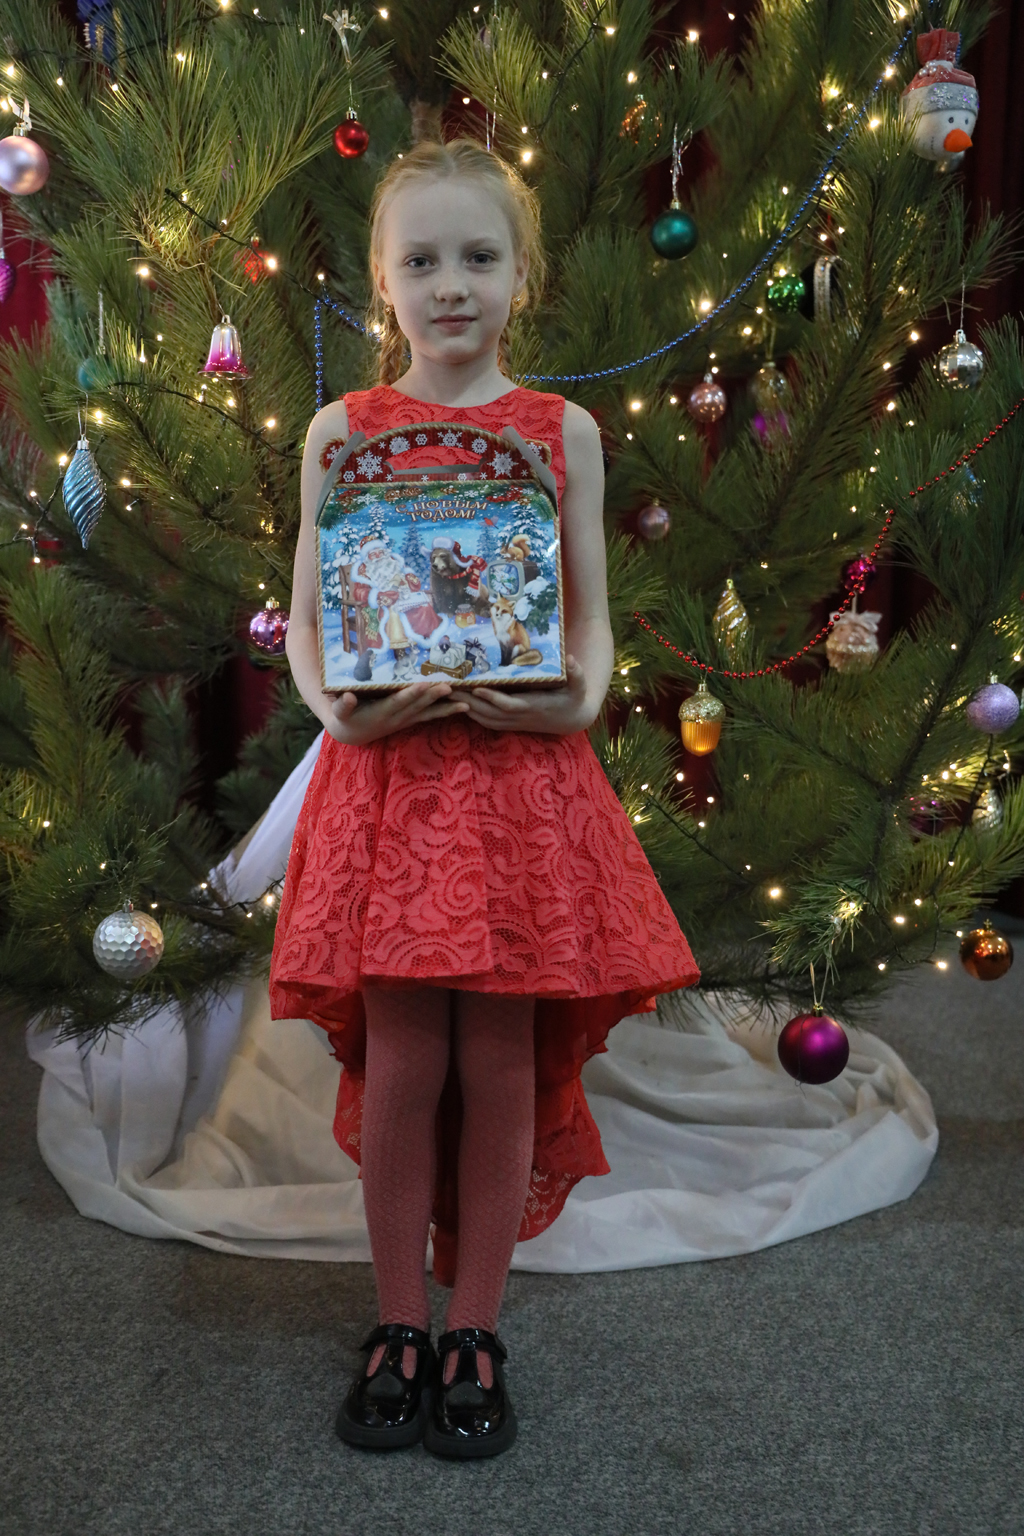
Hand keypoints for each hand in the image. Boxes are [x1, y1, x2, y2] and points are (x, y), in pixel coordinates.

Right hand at [322, 677, 469, 745]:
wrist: (352, 733)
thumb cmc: (344, 717)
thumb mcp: (339, 712)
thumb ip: (342, 705)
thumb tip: (348, 697)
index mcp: (380, 712)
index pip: (398, 702)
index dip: (411, 694)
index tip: (423, 685)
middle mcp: (396, 718)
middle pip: (418, 706)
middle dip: (434, 697)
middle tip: (450, 687)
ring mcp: (405, 720)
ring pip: (428, 713)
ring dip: (446, 708)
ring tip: (465, 704)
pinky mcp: (410, 720)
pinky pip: (430, 716)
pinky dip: (445, 712)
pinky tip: (462, 707)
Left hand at [455, 654, 590, 735]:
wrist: (572, 719)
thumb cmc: (574, 698)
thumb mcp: (579, 686)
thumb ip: (577, 674)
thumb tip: (572, 660)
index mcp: (533, 706)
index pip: (509, 705)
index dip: (493, 699)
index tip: (477, 689)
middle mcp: (520, 716)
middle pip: (489, 712)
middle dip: (468, 701)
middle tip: (448, 688)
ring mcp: (514, 722)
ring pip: (485, 718)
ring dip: (465, 708)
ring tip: (447, 693)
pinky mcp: (511, 722)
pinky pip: (488, 721)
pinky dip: (473, 714)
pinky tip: (459, 704)